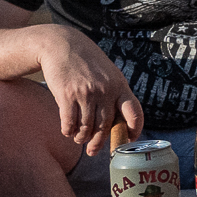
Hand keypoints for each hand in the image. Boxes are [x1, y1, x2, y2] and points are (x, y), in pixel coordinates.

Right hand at [32, 27, 142, 153]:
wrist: (62, 45)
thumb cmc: (87, 62)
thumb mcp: (109, 74)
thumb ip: (115, 94)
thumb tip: (119, 121)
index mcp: (120, 86)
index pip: (134, 112)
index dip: (134, 129)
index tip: (129, 140)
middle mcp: (106, 91)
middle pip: (106, 126)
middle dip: (99, 142)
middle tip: (93, 150)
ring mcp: (87, 93)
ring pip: (87, 126)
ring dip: (82, 138)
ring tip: (79, 140)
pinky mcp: (67, 95)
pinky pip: (70, 122)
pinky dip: (68, 130)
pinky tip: (67, 131)